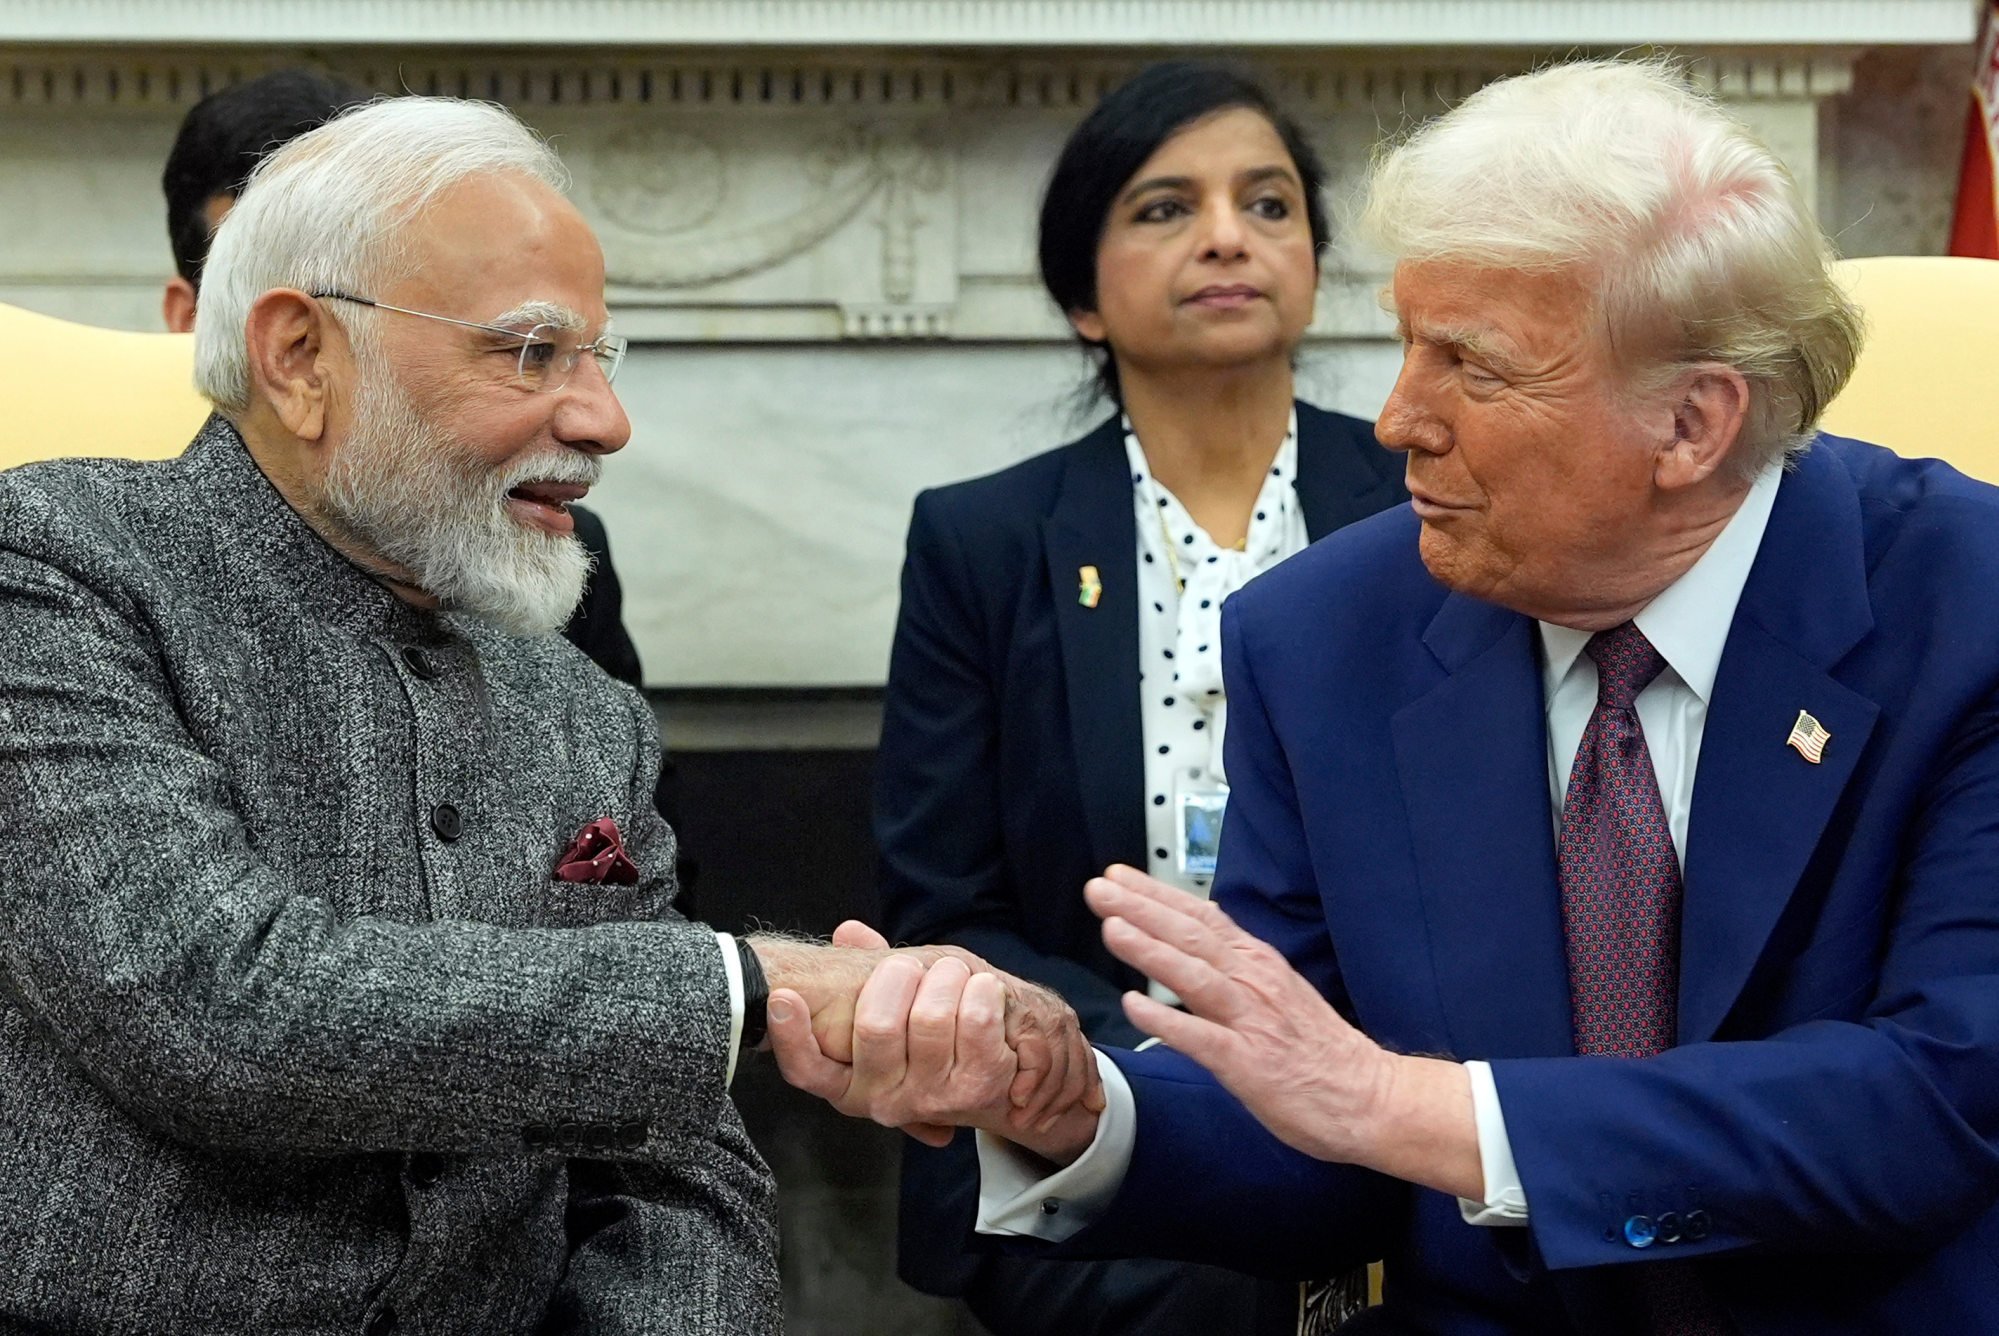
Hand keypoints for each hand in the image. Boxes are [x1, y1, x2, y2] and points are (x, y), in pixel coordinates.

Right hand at [767, 953, 1013, 1146]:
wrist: (987, 1070)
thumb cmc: (925, 1031)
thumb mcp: (884, 1002)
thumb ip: (862, 967)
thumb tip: (849, 932)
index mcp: (845, 1081)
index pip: (805, 1068)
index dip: (789, 1036)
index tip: (783, 996)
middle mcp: (880, 1100)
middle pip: (876, 1026)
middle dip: (897, 975)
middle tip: (910, 966)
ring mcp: (927, 1100)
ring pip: (929, 1019)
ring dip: (945, 977)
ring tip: (951, 974)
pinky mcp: (974, 1092)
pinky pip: (976, 1022)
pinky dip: (981, 990)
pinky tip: (981, 989)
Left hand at [1085, 865, 1393, 1163]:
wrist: (1369, 1096)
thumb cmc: (1319, 1050)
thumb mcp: (1278, 990)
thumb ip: (1237, 966)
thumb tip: (1198, 939)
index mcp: (1258, 963)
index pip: (1200, 917)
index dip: (1156, 894)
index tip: (1118, 875)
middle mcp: (1254, 982)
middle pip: (1191, 936)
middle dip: (1141, 909)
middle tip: (1099, 887)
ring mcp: (1252, 1021)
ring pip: (1195, 976)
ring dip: (1151, 951)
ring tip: (1112, 929)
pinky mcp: (1250, 1063)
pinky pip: (1202, 1039)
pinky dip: (1168, 1021)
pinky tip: (1136, 1007)